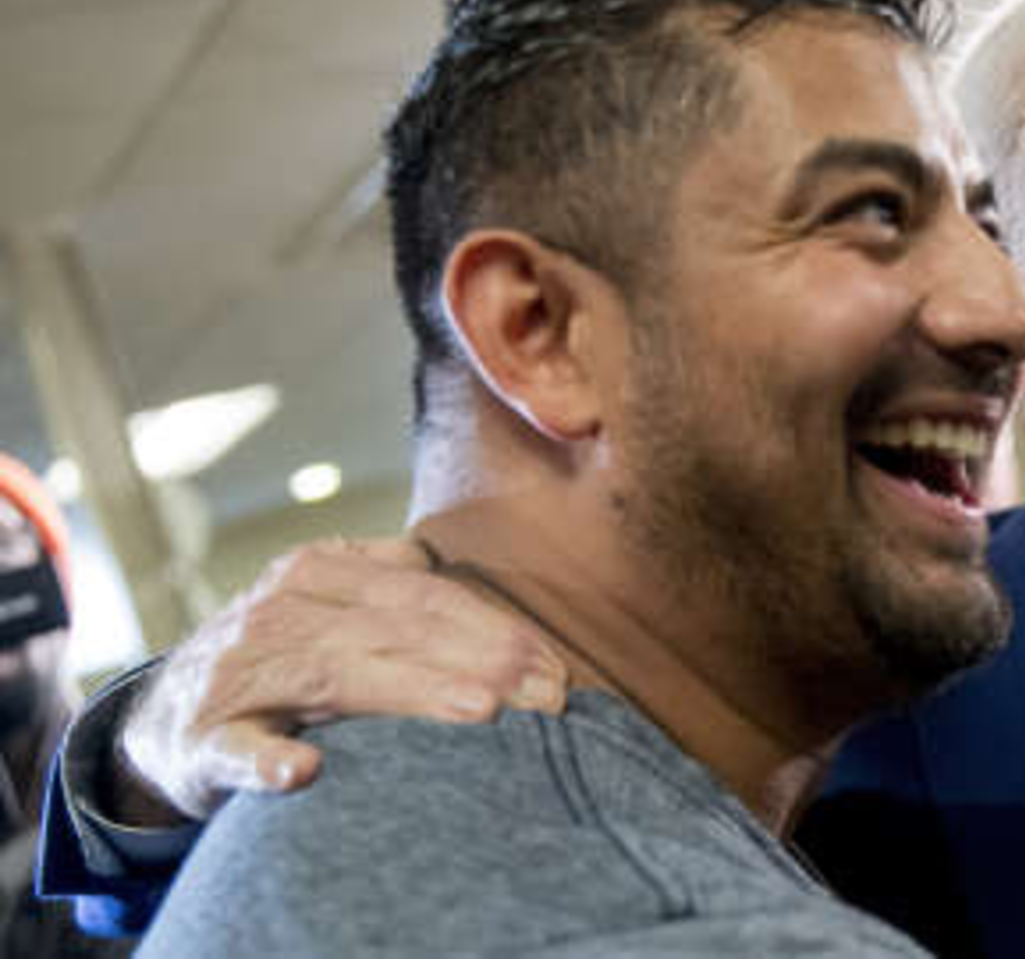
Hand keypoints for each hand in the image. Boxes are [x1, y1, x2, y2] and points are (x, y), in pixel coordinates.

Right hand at [120, 537, 565, 819]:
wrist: (162, 718)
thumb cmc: (272, 659)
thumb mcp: (324, 602)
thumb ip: (386, 580)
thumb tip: (443, 559)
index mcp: (317, 574)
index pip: (423, 595)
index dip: (495, 627)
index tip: (555, 666)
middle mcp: (280, 614)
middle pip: (399, 630)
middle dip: (484, 660)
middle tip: (548, 695)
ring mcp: (241, 678)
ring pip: (340, 678)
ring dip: (413, 692)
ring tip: (478, 709)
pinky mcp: (206, 743)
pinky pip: (239, 750)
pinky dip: (268, 762)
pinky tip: (303, 772)